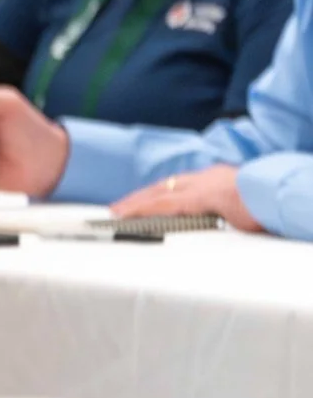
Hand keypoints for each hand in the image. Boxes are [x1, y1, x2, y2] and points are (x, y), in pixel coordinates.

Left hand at [110, 165, 260, 231]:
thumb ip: (228, 210)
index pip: (180, 185)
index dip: (159, 193)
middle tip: (119, 207)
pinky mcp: (203, 197)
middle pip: (164, 186)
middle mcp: (206, 177)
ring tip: (117, 212)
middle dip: (141, 197)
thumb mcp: (245, 205)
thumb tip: (224, 219)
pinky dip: (145, 208)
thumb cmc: (269, 202)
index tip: (143, 201)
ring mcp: (203, 185)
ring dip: (137, 203)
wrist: (281, 194)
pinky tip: (130, 214)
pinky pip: (165, 203)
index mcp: (216, 179)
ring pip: (160, 193)